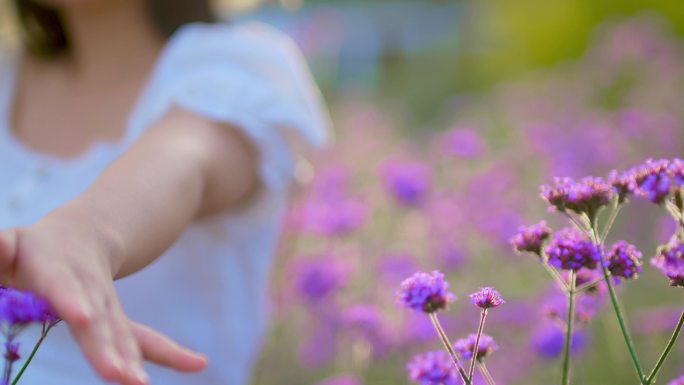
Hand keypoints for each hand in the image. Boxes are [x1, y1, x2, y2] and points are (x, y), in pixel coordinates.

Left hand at [0, 216, 206, 383]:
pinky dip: (171, 354)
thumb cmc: (31, 249)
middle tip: (116, 373)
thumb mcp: (8, 244)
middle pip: (100, 318)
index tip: (84, 317)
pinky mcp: (118, 324)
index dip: (74, 300)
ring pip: (122, 334)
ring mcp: (107, 307)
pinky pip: (145, 341)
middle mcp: (88, 287)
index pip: (63, 284)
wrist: (82, 235)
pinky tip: (198, 364)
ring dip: (131, 361)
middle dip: (107, 346)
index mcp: (55, 267)